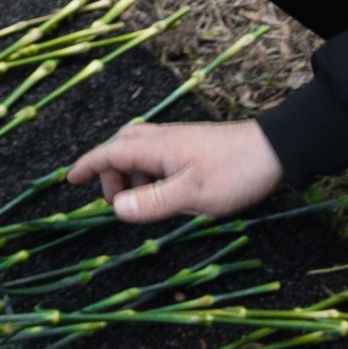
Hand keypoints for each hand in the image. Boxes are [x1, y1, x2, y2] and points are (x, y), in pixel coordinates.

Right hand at [66, 119, 282, 221]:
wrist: (277, 150)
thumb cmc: (236, 171)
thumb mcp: (193, 194)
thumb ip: (152, 202)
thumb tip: (115, 209)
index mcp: (157, 146)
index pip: (110, 152)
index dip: (88, 165)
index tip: (70, 179)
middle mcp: (164, 139)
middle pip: (122, 147)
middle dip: (109, 172)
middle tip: (114, 203)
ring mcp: (180, 142)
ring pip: (141, 152)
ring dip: (132, 176)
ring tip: (143, 204)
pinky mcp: (194, 149)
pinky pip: (159, 157)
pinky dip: (151, 174)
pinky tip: (167, 194)